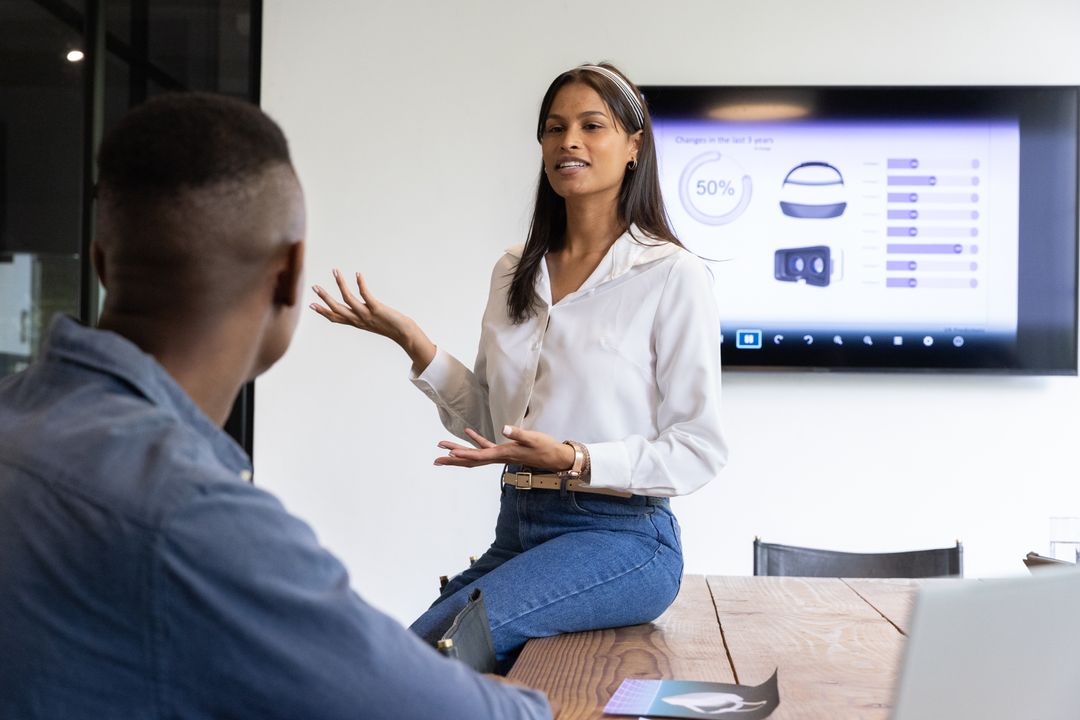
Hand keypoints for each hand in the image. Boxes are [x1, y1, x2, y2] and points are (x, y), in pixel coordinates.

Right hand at [310, 270, 434, 370]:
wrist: (404, 334)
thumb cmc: (390, 326)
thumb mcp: (372, 322)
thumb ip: (363, 316)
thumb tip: (359, 309)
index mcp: (356, 322)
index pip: (335, 318)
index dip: (323, 311)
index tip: (310, 305)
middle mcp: (359, 319)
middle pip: (337, 309)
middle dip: (324, 298)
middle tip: (314, 287)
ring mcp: (367, 314)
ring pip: (348, 299)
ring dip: (340, 285)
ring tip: (335, 272)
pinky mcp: (377, 309)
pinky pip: (365, 295)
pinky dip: (360, 284)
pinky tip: (357, 274)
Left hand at [435, 426, 575, 470]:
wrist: (555, 457)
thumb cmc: (545, 448)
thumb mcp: (533, 439)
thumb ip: (519, 433)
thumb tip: (504, 429)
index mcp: (503, 454)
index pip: (479, 456)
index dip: (464, 454)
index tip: (449, 453)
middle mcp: (498, 456)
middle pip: (471, 460)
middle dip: (453, 459)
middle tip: (435, 459)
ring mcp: (500, 454)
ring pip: (474, 455)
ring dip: (458, 452)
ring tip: (442, 448)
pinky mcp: (504, 450)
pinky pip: (485, 447)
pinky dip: (475, 440)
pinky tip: (467, 432)